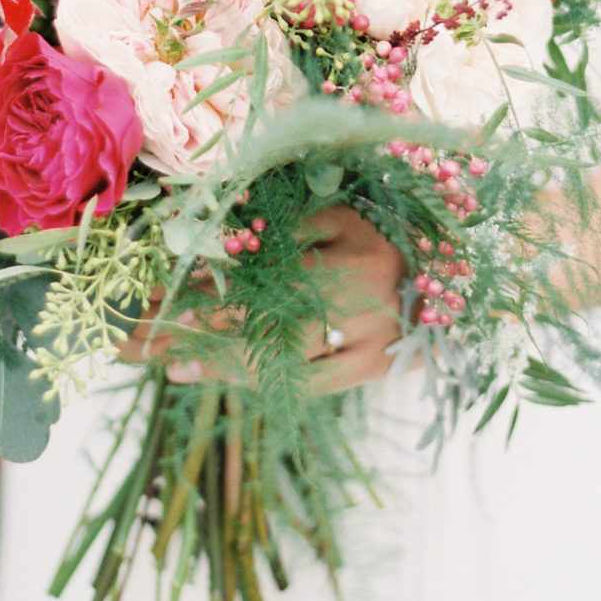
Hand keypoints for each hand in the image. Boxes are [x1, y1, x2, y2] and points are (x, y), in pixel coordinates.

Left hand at [116, 204, 405, 393]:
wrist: (444, 272)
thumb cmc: (379, 233)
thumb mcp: (335, 216)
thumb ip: (282, 226)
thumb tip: (214, 244)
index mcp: (356, 260)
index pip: (268, 284)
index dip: (215, 298)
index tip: (167, 305)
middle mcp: (366, 306)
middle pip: (270, 327)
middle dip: (207, 337)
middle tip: (156, 345)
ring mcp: (372, 344)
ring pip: (287, 362)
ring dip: (225, 367)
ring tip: (176, 367)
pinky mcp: (374, 369)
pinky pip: (309, 384)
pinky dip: (264, 381)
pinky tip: (225, 378)